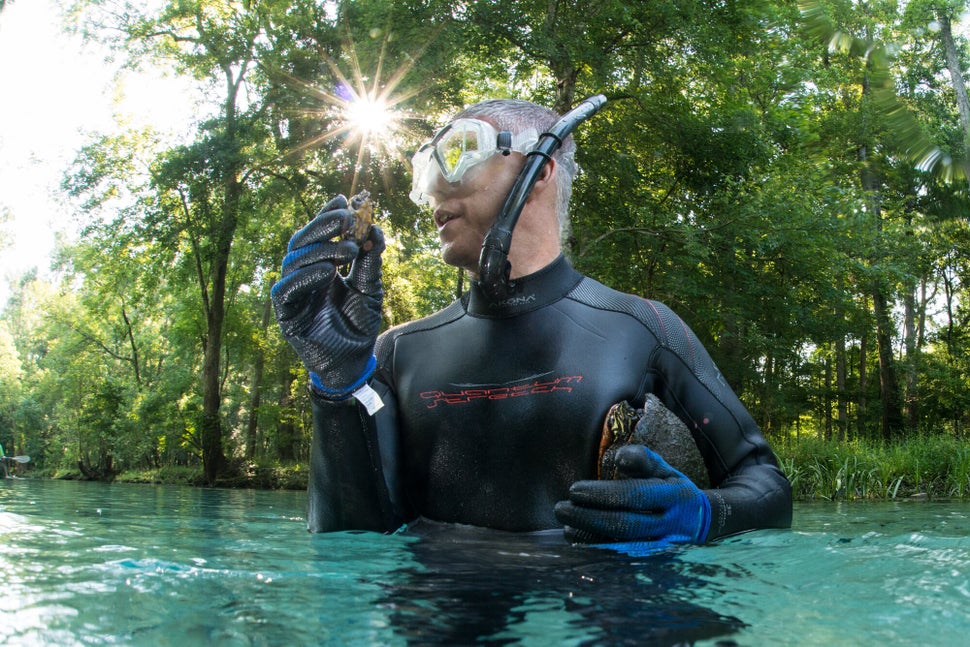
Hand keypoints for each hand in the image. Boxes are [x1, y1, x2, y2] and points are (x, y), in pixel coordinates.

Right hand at [271, 195, 384, 397]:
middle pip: (303, 240)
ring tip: (348, 250)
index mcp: (320, 264)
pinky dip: (306, 277)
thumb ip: (370, 261)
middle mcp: (303, 274)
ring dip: (321, 250)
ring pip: (293, 260)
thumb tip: (374, 228)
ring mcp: (293, 292)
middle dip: (324, 225)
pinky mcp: (286, 313)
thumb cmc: (358, 323)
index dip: (327, 214)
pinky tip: (328, 272)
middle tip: (347, 219)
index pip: (318, 233)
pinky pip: (287, 289)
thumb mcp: (370, 288)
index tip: (345, 200)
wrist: (353, 359)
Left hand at [555, 444, 710, 554]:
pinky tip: (578, 541)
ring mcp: (662, 547)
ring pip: (623, 547)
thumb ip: (642, 459)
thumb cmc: (671, 488)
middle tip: (560, 509)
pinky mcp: (652, 562)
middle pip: (626, 524)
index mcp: (674, 496)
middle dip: (589, 518)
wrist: (699, 522)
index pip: (635, 495)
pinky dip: (598, 551)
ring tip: (566, 526)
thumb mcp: (664, 469)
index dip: (603, 494)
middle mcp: (670, 525)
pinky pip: (622, 560)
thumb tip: (619, 458)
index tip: (573, 490)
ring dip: (590, 538)